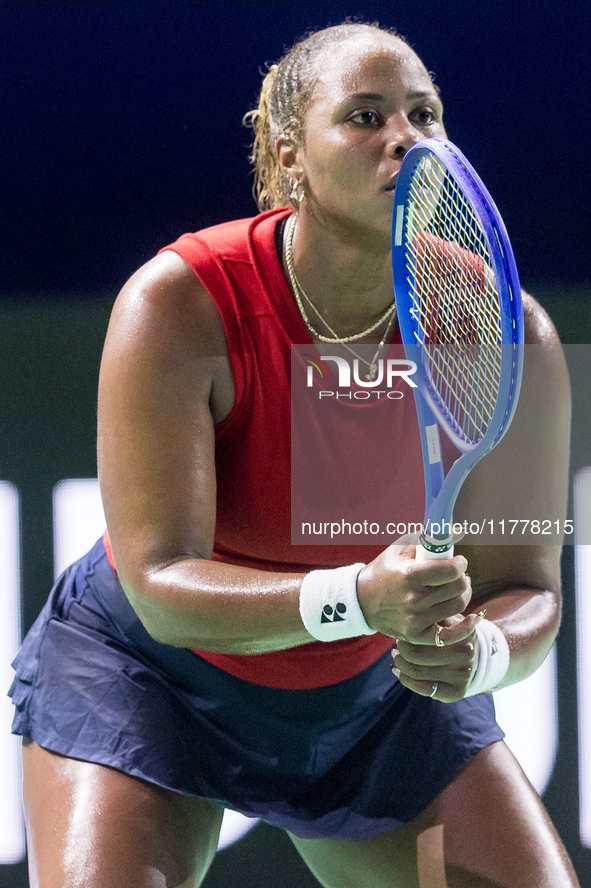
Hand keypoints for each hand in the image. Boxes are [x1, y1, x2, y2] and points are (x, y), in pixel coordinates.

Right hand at [357, 543, 471, 642]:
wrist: (362, 600)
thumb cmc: (384, 570)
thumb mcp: (400, 549)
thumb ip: (429, 539)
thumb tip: (460, 531)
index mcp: (409, 575)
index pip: (450, 570)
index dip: (460, 563)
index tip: (458, 561)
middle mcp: (413, 599)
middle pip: (457, 588)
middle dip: (462, 578)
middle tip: (457, 575)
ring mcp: (415, 620)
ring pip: (457, 606)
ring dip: (463, 595)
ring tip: (456, 588)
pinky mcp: (416, 635)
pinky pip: (449, 636)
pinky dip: (465, 628)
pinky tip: (474, 619)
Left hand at [390, 611, 485, 701]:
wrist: (474, 657)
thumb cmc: (452, 632)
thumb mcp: (449, 618)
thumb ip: (435, 613)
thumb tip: (414, 607)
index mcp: (463, 634)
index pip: (424, 636)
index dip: (408, 635)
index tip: (402, 631)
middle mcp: (466, 655)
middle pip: (417, 656)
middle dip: (401, 650)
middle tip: (397, 645)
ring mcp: (463, 675)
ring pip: (417, 673)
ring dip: (401, 665)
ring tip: (396, 656)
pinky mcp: (457, 692)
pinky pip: (424, 689)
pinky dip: (406, 680)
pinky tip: (398, 671)